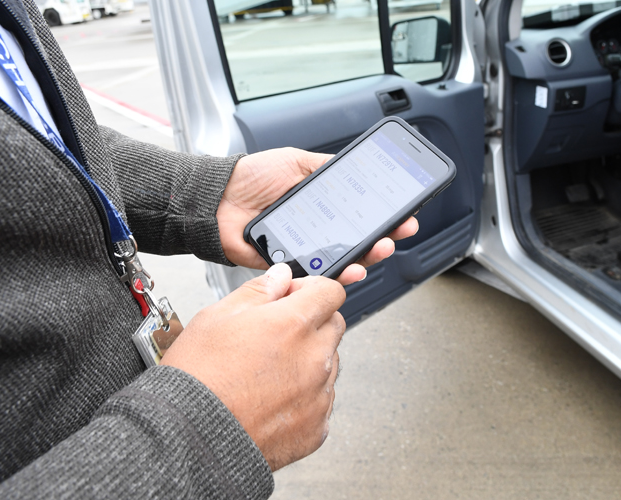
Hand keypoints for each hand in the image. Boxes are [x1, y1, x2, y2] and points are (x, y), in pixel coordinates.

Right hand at [161, 263, 344, 470]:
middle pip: (334, 325)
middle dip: (312, 322)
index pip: (330, 292)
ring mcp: (319, 394)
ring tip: (267, 373)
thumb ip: (258, 292)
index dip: (311, 289)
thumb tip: (280, 277)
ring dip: (309, 360)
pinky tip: (271, 399)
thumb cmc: (197, 380)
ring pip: (329, 364)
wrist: (188, 440)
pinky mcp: (317, 426)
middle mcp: (314, 358)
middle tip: (277, 335)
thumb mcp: (216, 318)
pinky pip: (321, 401)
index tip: (295, 297)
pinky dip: (304, 396)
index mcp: (293, 325)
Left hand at [216, 147, 418, 284]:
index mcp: (320, 205)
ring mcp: (305, 249)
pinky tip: (352, 268)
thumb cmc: (249, 178)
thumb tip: (355, 165)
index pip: (359, 212)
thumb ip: (324, 167)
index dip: (383, 214)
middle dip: (385, 236)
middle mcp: (316, 229)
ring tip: (382, 248)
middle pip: (358, 239)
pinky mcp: (289, 267)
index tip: (405, 212)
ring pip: (344, 259)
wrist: (215, 199)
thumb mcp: (295, 162)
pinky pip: (318, 275)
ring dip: (368, 256)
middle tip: (401, 230)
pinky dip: (338, 275)